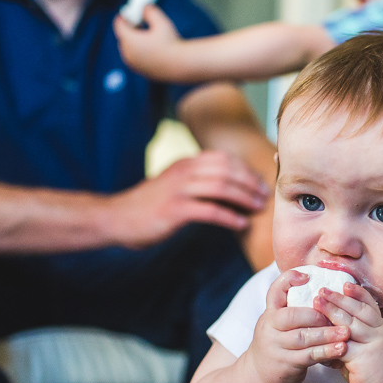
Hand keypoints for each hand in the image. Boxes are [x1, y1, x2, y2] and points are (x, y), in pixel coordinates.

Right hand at [103, 151, 269, 248]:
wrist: (117, 218)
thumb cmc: (149, 204)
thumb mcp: (173, 183)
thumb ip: (195, 179)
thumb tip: (228, 186)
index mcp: (185, 163)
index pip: (223, 158)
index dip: (246, 169)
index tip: (260, 182)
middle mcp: (183, 172)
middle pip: (227, 170)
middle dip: (250, 183)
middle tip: (265, 196)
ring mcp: (178, 190)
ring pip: (221, 187)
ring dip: (244, 198)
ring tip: (258, 208)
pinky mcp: (175, 210)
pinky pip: (210, 211)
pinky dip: (230, 217)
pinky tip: (241, 224)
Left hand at [113, 4, 185, 80]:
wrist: (181, 66)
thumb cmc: (171, 42)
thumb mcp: (161, 22)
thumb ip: (150, 11)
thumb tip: (144, 7)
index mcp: (129, 40)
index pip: (119, 25)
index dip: (124, 17)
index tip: (130, 13)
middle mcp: (128, 54)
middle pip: (123, 38)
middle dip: (129, 30)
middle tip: (138, 23)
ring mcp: (133, 64)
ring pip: (129, 49)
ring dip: (134, 42)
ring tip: (145, 36)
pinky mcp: (141, 71)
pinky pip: (136, 59)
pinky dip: (139, 53)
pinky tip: (151, 49)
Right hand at [245, 269, 349, 382]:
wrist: (260, 374)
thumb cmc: (279, 341)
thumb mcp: (279, 322)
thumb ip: (295, 307)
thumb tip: (325, 290)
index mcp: (270, 312)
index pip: (275, 291)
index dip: (289, 280)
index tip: (307, 277)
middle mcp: (269, 327)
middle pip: (290, 316)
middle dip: (315, 314)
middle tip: (337, 313)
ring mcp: (276, 346)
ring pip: (302, 337)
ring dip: (327, 334)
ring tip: (346, 332)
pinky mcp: (286, 364)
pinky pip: (309, 356)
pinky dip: (326, 352)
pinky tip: (341, 348)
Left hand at [313, 283, 382, 382]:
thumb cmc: (379, 371)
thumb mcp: (370, 348)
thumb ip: (354, 337)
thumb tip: (330, 330)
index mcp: (381, 328)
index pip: (369, 305)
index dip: (357, 293)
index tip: (344, 283)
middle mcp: (379, 332)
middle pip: (358, 310)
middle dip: (339, 298)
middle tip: (322, 289)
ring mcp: (372, 344)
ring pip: (350, 323)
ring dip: (332, 311)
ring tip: (317, 302)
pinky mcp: (363, 358)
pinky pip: (342, 345)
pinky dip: (328, 338)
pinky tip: (316, 333)